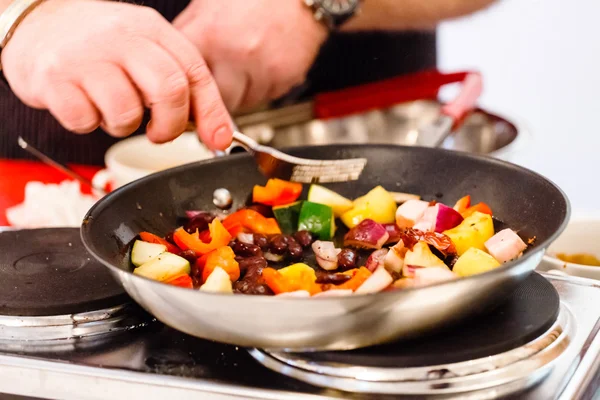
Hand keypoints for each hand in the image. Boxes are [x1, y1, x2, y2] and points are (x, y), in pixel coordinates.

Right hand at [1, 0, 232, 149]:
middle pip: (168, 90)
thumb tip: (216, 133)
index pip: (193, 71)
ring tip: (111, 109)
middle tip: (158, 132)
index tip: (216, 139)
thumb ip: (180, 83)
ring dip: (123, 125)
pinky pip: (85, 121)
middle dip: (170, 125)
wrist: (34, 23)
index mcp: (150, 29)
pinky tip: (85, 105)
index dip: (210, 111)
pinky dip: (89, 124)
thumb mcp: (144, 48)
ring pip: (126, 112)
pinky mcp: (54, 79)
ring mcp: (85, 56)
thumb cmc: (97, 43)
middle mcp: (120, 37)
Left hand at [174, 0, 327, 110]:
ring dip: (237, 93)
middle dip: (210, 96)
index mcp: (209, 34)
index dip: (184, 87)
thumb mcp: (208, 6)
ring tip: (240, 69)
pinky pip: (264, 98)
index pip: (185, 80)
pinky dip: (260, 88)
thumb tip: (170, 62)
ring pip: (239, 103)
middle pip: (211, 100)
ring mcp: (261, 69)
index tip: (184, 89)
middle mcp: (235, 54)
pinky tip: (260, 68)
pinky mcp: (283, 79)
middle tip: (214, 83)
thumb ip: (189, 34)